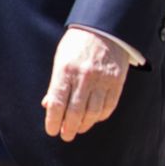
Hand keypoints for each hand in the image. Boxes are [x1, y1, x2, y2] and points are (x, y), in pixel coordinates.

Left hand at [42, 26, 130, 141]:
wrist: (104, 30)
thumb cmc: (77, 45)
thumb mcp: (60, 59)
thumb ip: (55, 84)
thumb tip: (48, 106)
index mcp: (65, 70)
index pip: (57, 102)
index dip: (53, 120)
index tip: (51, 131)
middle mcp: (84, 77)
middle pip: (75, 111)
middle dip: (68, 128)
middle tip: (65, 135)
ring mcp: (102, 80)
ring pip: (93, 112)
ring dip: (84, 125)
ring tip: (78, 129)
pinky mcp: (116, 82)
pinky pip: (108, 106)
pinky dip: (100, 116)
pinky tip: (93, 119)